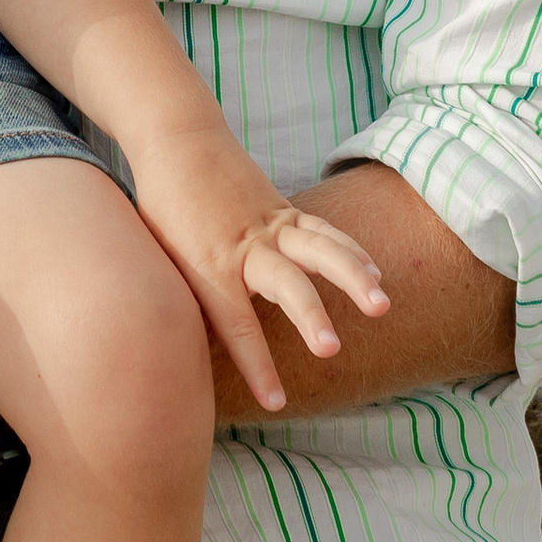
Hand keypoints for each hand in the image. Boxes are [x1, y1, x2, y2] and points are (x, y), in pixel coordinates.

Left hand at [129, 139, 391, 417]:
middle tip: (330, 349)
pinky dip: (351, 253)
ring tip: (380, 305)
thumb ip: (187, 300)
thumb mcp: (160, 258)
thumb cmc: (162, 209)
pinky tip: (376, 275)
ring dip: (352, 278)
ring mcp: (270, 225)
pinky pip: (324, 233)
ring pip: (318, 250)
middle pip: (284, 284)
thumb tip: (192, 352)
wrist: (178, 140)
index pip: (236, 325)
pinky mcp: (285, 211)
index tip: (275, 402)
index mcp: (209, 266)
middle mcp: (245, 247)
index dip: (257, 365)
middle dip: (309, 318)